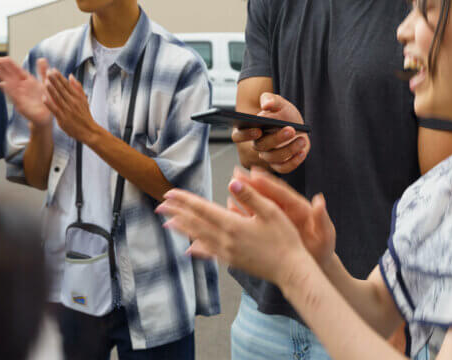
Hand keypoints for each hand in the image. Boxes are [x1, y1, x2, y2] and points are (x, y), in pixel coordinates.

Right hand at [0, 57, 51, 126]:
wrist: (47, 116)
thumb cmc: (46, 99)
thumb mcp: (46, 83)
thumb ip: (43, 71)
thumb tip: (41, 58)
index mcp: (28, 81)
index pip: (17, 71)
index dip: (10, 64)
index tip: (2, 58)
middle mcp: (22, 88)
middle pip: (11, 76)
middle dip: (3, 69)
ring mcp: (21, 96)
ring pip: (10, 85)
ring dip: (3, 78)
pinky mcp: (22, 105)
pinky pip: (15, 97)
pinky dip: (9, 90)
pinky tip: (4, 84)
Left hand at [43, 69, 99, 142]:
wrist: (88, 130)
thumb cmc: (84, 115)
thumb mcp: (84, 99)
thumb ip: (77, 87)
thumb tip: (71, 76)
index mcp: (77, 97)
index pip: (67, 85)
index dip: (60, 77)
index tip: (53, 70)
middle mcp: (73, 102)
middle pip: (62, 89)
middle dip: (55, 80)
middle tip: (48, 72)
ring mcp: (68, 110)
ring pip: (58, 98)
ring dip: (51, 89)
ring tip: (45, 81)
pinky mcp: (63, 118)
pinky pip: (55, 109)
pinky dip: (50, 103)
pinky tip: (44, 98)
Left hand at [157, 180, 310, 286]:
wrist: (290, 270)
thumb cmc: (285, 238)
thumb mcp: (271, 211)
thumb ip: (250, 196)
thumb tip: (232, 181)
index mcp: (233, 225)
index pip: (203, 209)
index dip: (185, 200)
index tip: (169, 193)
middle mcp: (225, 240)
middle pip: (196, 223)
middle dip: (177, 213)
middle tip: (160, 205)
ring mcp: (227, 252)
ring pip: (198, 237)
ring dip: (182, 228)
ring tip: (168, 223)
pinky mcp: (232, 261)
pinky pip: (209, 252)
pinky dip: (196, 247)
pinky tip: (188, 248)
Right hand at [231, 93, 310, 172]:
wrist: (294, 123)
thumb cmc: (282, 113)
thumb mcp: (278, 102)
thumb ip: (270, 99)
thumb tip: (266, 104)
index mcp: (250, 129)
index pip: (238, 136)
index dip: (245, 135)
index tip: (258, 130)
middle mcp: (257, 144)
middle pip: (260, 147)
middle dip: (276, 139)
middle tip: (290, 129)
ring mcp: (268, 156)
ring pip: (273, 158)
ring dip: (288, 149)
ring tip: (301, 139)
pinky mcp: (280, 164)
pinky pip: (284, 168)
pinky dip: (294, 162)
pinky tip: (302, 151)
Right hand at [232, 167, 335, 268]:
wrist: (316, 262)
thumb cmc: (322, 247)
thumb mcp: (325, 233)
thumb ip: (322, 218)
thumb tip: (320, 200)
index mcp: (299, 207)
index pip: (282, 192)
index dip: (268, 183)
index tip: (255, 174)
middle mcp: (286, 209)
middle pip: (266, 194)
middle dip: (251, 183)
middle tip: (237, 173)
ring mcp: (276, 218)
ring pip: (258, 203)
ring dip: (245, 194)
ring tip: (231, 184)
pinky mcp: (269, 228)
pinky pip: (254, 217)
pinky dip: (243, 211)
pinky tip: (230, 205)